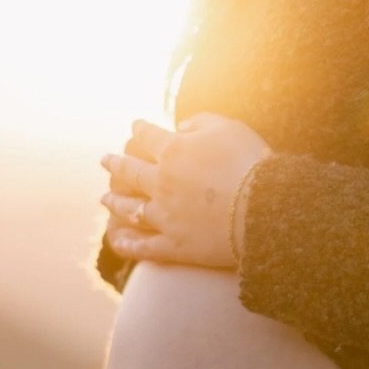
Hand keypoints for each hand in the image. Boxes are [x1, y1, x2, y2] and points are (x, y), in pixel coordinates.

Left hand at [100, 112, 273, 268]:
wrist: (264, 210)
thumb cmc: (250, 163)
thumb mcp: (229, 128)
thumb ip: (201, 121)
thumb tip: (179, 126)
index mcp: (173, 151)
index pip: (149, 136)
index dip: (141, 129)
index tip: (135, 126)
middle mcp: (161, 182)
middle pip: (131, 171)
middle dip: (116, 164)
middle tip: (105, 160)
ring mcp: (165, 216)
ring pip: (131, 209)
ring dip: (115, 203)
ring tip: (105, 199)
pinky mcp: (175, 245)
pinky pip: (144, 246)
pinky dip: (129, 243)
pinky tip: (117, 240)